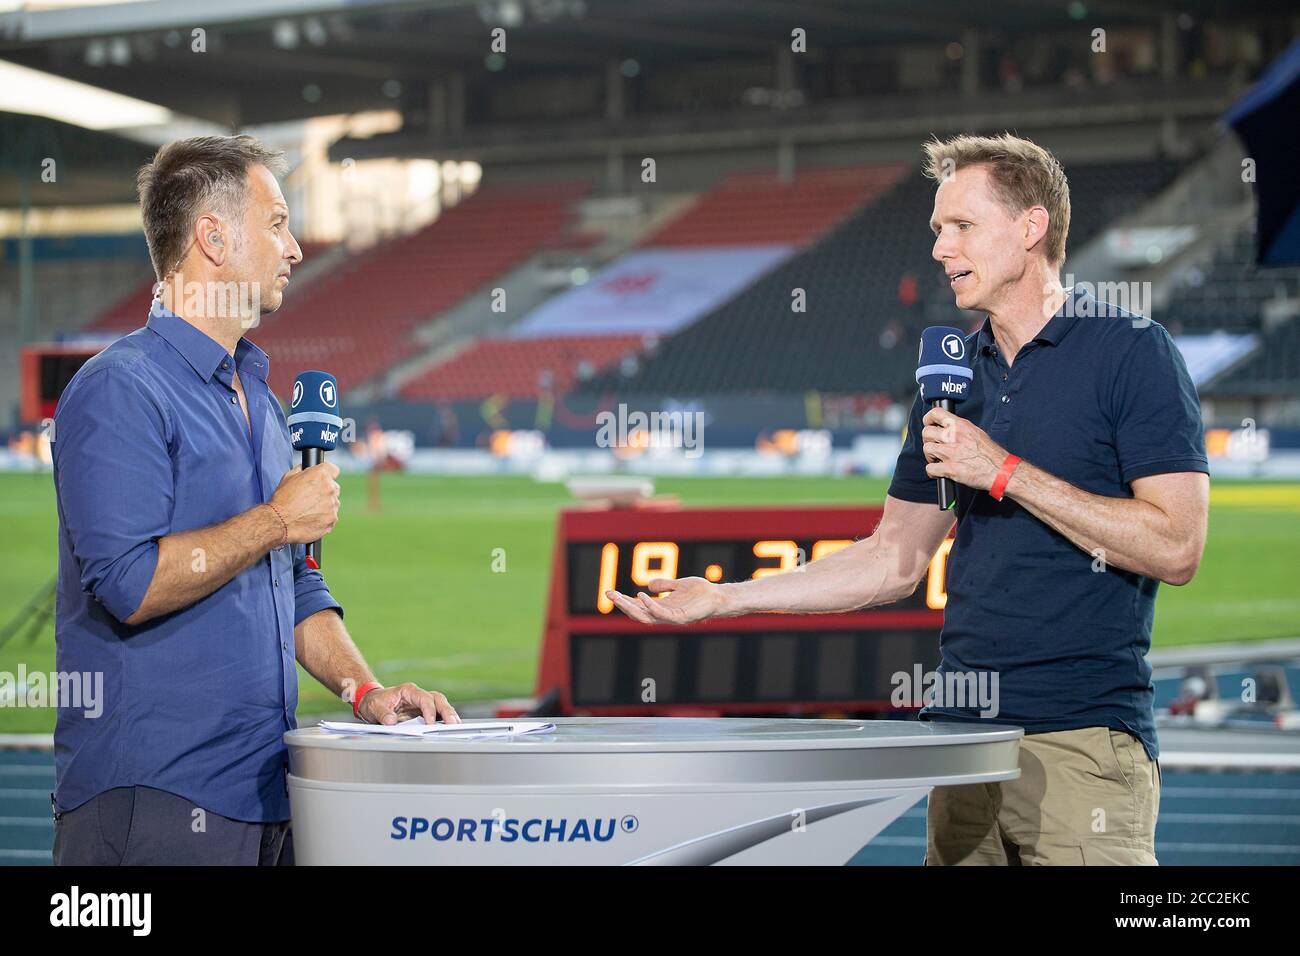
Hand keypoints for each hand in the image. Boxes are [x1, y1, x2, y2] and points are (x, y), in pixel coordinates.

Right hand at [270, 461, 339, 542]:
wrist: (280, 522)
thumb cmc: (282, 500)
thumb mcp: (288, 478)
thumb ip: (302, 470)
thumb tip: (305, 469)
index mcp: (320, 475)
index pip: (333, 469)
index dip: (327, 474)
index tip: (322, 480)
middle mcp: (329, 488)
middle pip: (333, 487)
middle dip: (325, 491)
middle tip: (311, 498)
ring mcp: (332, 504)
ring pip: (333, 502)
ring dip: (325, 505)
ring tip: (308, 510)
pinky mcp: (332, 519)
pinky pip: (332, 516)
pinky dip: (324, 518)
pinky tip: (311, 519)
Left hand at [359, 682, 459, 725]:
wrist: (372, 702)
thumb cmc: (374, 702)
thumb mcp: (374, 707)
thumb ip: (383, 714)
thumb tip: (391, 721)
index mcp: (408, 691)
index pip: (425, 699)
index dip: (429, 711)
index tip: (430, 723)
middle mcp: (418, 695)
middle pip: (438, 700)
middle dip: (447, 711)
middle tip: (453, 724)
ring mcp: (422, 704)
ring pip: (441, 705)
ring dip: (449, 715)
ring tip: (456, 726)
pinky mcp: (423, 712)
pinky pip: (438, 714)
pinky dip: (445, 720)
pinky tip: (450, 728)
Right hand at [605, 577, 725, 625]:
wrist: (719, 597)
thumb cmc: (701, 593)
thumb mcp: (679, 584)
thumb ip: (664, 585)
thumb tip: (647, 585)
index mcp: (662, 608)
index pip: (638, 607)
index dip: (623, 600)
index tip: (610, 592)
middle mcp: (664, 615)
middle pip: (637, 613)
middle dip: (621, 604)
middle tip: (608, 594)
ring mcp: (672, 618)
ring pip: (645, 616)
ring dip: (630, 607)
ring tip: (618, 597)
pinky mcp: (681, 617)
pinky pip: (661, 614)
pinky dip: (650, 606)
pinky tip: (642, 596)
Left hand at [920, 406, 1008, 490]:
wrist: (1000, 470)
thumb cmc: (990, 453)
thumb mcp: (976, 432)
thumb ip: (960, 429)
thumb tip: (946, 427)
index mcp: (961, 426)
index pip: (936, 413)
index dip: (928, 419)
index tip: (928, 424)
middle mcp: (954, 436)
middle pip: (926, 432)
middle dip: (928, 441)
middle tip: (935, 447)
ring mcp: (951, 452)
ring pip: (927, 449)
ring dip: (930, 456)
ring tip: (938, 460)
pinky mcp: (950, 468)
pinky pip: (930, 468)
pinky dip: (932, 472)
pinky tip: (939, 472)